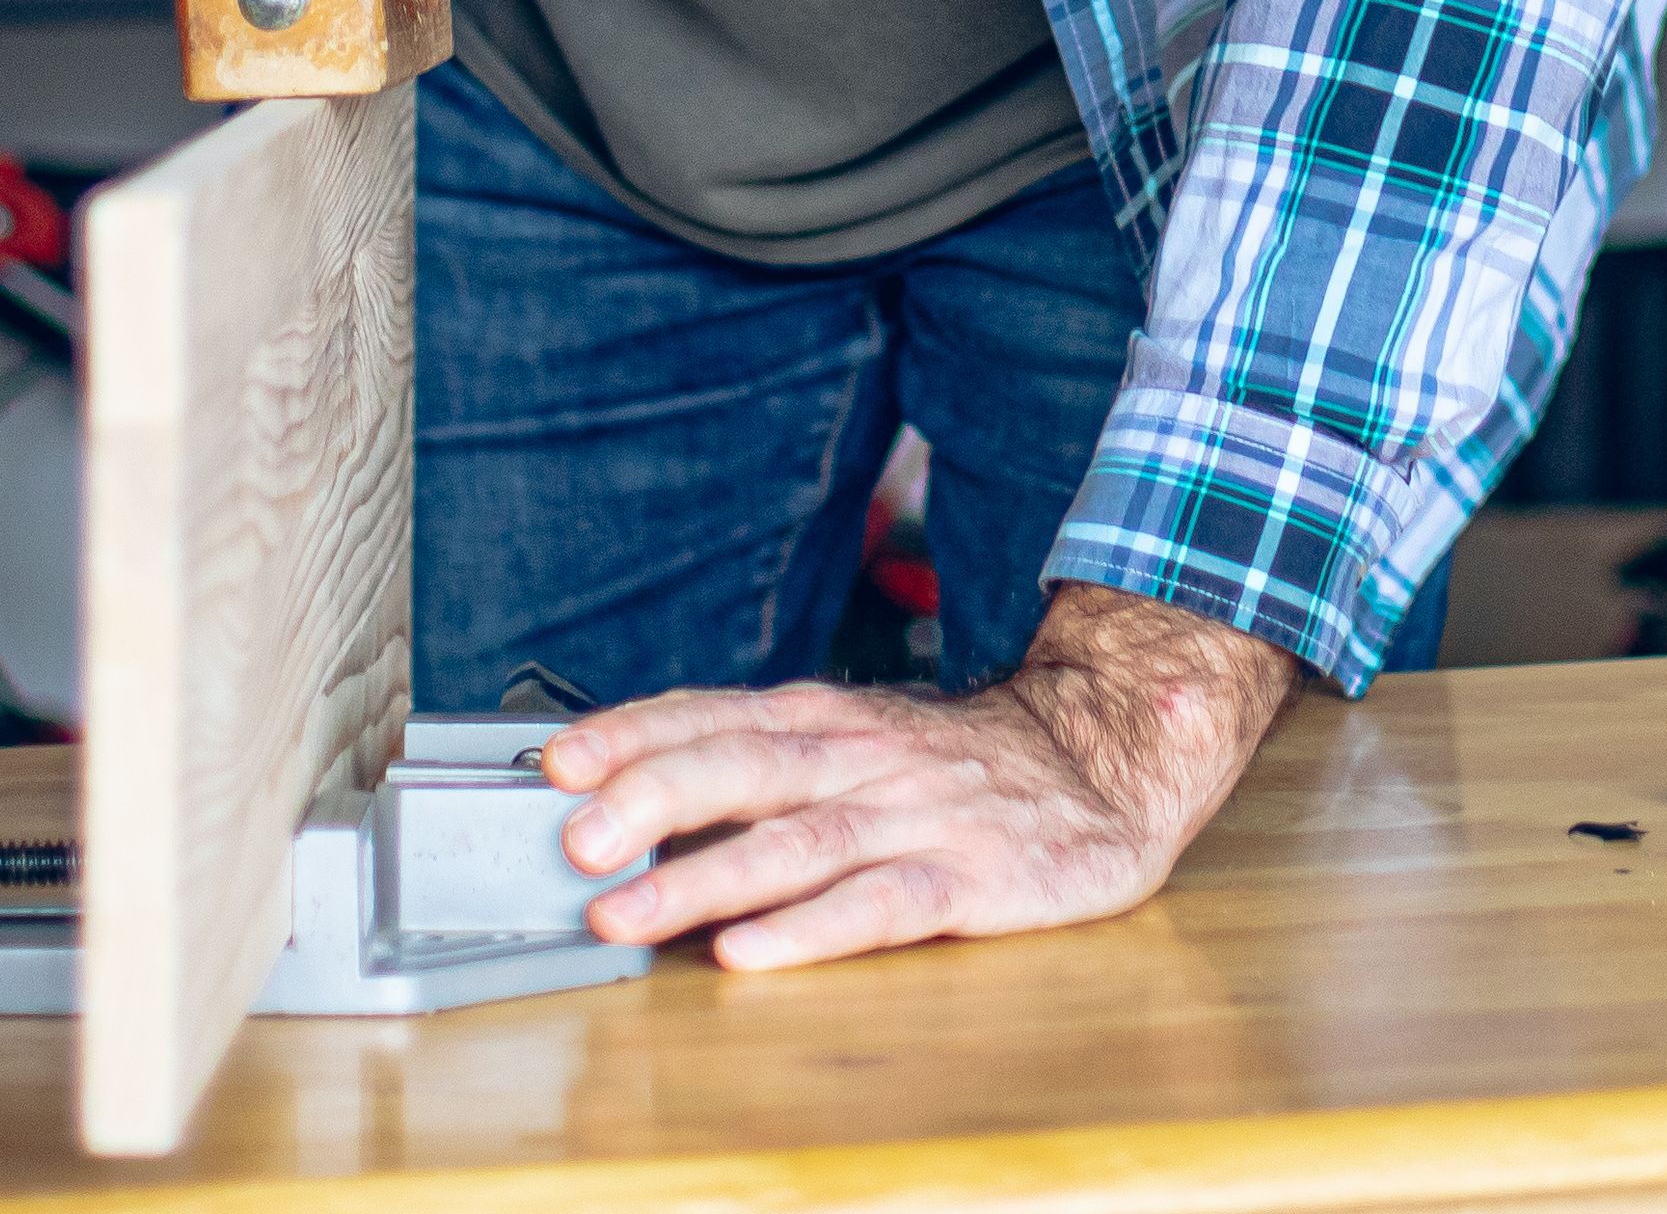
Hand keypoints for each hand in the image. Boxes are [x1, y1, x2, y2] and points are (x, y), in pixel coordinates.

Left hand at [537, 583, 1297, 970]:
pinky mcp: (969, 878)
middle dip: (652, 800)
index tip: (555, 761)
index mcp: (830, 720)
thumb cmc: (963, 763)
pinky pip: (879, 904)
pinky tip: (750, 951)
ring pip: (797, 841)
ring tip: (626, 913)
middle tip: (577, 839)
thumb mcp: (861, 738)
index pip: (716, 716)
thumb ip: (765, 759)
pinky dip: (809, 929)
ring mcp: (916, 817)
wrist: (1111, 759)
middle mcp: (863, 759)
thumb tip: (636, 791)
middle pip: (745, 768)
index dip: (633, 736)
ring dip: (704, 876)